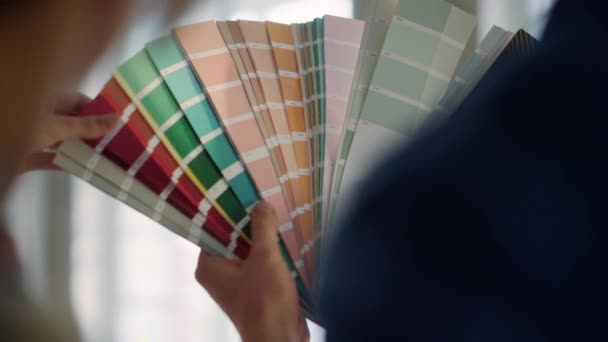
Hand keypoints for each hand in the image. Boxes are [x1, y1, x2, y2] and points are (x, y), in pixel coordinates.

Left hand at [18, 92, 117, 173]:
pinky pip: (49, 160)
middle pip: (72, 123)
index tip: (118, 121)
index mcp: (45, 99)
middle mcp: (39, 115)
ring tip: (106, 157)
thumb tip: (116, 118)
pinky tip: (81, 170)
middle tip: (118, 142)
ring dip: (80, 150)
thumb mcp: (56, 126)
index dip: (98, 111)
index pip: (79, 102)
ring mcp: (32, 137)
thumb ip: (85, 126)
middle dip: (92, 132)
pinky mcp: (25, 157)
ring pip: (62, 142)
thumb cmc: (12, 125)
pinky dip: (64, 164)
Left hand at [195, 201, 308, 341]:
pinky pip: (258, 264)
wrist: (279, 338)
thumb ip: (262, 228)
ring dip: (262, 239)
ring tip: (276, 215)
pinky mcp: (253, 290)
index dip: (229, 211)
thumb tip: (261, 205)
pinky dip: (269, 254)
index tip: (243, 193)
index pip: (213, 228)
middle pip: (231, 239)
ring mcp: (235, 283)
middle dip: (249, 223)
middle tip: (264, 199)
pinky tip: (284, 239)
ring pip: (247, 252)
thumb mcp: (266, 257)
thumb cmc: (265, 299)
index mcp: (209, 265)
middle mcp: (217, 274)